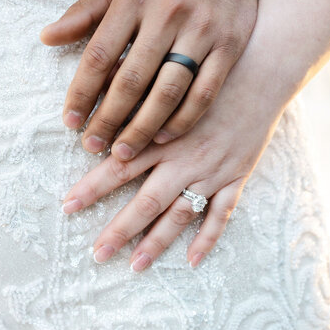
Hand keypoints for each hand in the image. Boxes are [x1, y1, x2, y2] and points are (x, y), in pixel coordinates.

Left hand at [40, 0, 268, 161]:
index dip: (82, 92)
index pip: (101, 53)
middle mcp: (169, 11)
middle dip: (109, 118)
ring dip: (143, 127)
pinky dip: (183, 119)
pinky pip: (204, 93)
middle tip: (93, 145)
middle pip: (133, 78)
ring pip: (169, 90)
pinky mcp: (228, 47)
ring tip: (124, 151)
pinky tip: (163, 136)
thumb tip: (47, 37)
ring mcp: (202, 30)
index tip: (71, 122)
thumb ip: (85, 11)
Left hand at [61, 10, 297, 270]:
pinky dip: (209, 237)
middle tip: (97, 253)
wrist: (262, 66)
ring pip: (182, 213)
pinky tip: (193, 261)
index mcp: (163, 131)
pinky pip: (223, 213)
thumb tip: (93, 86)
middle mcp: (185, 155)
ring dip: (158, 241)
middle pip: (147, 199)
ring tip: (135, 266)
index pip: (120, 164)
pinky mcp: (237, 175)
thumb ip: (129, 76)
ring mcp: (212, 169)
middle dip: (120, 228)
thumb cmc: (210, 63)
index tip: (68, 206)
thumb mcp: (166, 65)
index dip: (92, 186)